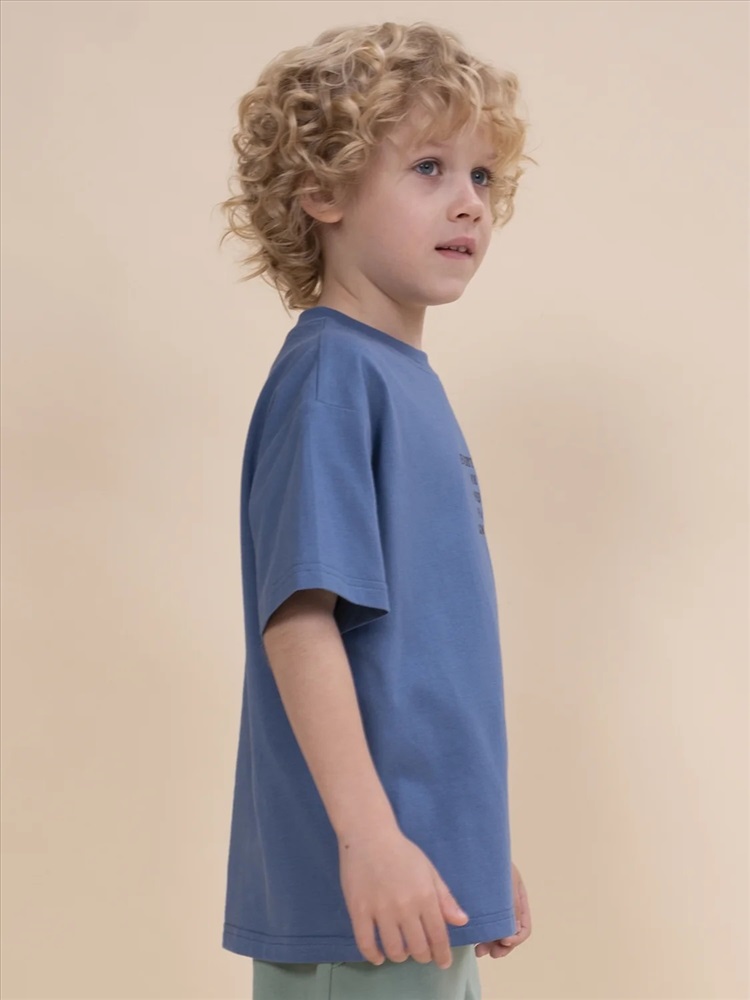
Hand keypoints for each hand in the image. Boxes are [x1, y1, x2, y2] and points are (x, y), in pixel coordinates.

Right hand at [338, 825, 469, 969]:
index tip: (443, 963)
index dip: (442, 954)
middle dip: (423, 956)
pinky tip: (379, 956)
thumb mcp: (429, 871)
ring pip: (394, 950)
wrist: (369, 835)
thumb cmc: (402, 852)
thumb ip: (445, 898)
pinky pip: (366, 943)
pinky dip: (374, 956)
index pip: (438, 936)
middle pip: (417, 948)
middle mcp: (404, 907)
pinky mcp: (358, 910)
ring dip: (400, 956)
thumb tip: (462, 922)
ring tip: (401, 952)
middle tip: (421, 953)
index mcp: (425, 896)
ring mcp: (380, 910)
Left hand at [475, 862, 530, 958]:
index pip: (524, 926)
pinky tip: (472, 940)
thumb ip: (512, 904)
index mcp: (518, 896)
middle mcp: (507, 903)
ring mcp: (492, 903)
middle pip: (509, 934)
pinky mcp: (477, 902)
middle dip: (501, 946)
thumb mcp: (506, 880)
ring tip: (479, 951)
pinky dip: (480, 935)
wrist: (471, 842)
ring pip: (495, 933)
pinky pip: (483, 924)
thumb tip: (511, 933)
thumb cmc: (490, 858)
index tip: (504, 941)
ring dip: (490, 945)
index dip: (516, 938)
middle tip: (490, 953)